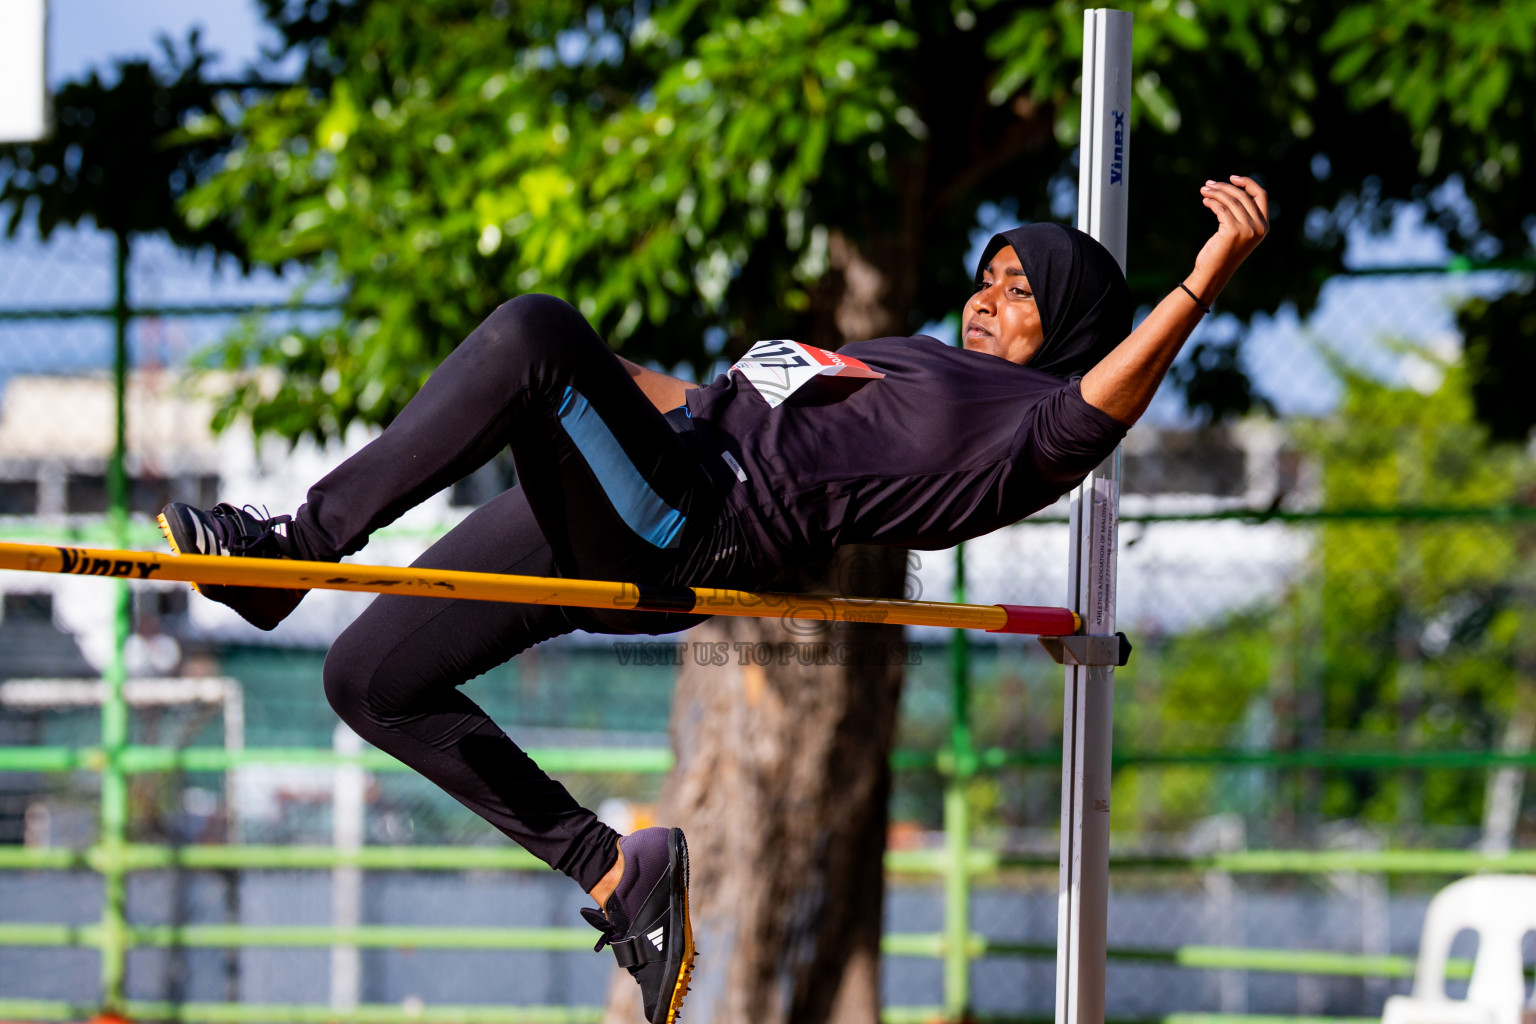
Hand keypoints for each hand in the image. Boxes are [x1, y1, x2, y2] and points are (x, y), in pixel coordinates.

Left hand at [1190, 175, 1268, 295]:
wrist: (1213, 273)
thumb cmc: (1222, 253)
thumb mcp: (1237, 232)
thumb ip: (1240, 215)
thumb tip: (1229, 190)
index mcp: (1264, 226)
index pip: (1261, 195)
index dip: (1248, 183)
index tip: (1232, 178)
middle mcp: (1259, 227)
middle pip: (1243, 195)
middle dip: (1224, 187)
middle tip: (1207, 184)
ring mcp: (1247, 229)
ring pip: (1232, 200)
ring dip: (1216, 192)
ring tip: (1203, 190)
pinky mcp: (1233, 231)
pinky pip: (1222, 208)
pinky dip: (1212, 202)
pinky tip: (1205, 201)